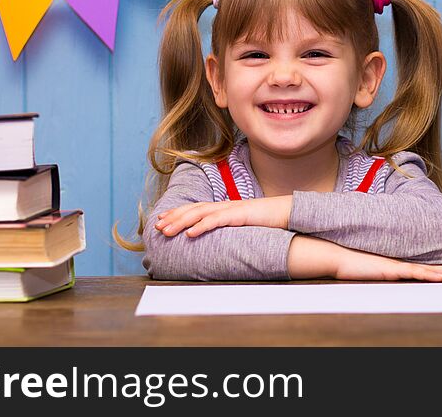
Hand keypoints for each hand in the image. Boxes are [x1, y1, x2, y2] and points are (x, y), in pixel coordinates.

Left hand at [155, 195, 292, 237]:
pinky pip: (217, 220)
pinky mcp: (238, 215)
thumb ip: (227, 227)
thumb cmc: (264, 220)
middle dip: (173, 218)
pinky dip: (202, 226)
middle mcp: (223, 206)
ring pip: (199, 214)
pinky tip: (190, 233)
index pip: (195, 208)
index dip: (177, 213)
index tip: (161, 220)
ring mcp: (230, 209)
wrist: (285, 212)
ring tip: (166, 231)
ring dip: (180, 222)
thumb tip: (214, 236)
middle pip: (192, 210)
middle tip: (156, 227)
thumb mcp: (241, 224)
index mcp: (223, 208)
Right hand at [335, 248, 441, 281]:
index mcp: (400, 264)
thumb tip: (390, 272)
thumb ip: (382, 268)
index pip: (427, 267)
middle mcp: (402, 264)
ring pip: (429, 270)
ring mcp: (397, 266)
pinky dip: (428, 274)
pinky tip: (440, 277)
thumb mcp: (371, 268)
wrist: (337, 255)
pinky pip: (413, 272)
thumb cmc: (351, 262)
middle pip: (434, 267)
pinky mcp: (390, 269)